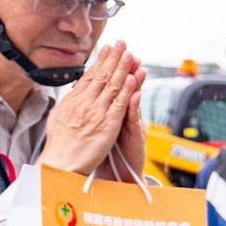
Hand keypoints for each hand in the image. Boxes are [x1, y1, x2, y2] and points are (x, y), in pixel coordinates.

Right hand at [38, 41, 144, 178]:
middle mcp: (83, 104)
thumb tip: (74, 93)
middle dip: (114, 58)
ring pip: (112, 86)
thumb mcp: (58, 118)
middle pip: (101, 76)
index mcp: (72, 101)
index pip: (89, 76)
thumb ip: (70, 104)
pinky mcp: (107, 126)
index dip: (100, 61)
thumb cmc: (59, 146)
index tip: (107, 48)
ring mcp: (96, 114)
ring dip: (123, 68)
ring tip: (130, 54)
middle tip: (122, 43)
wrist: (60, 164)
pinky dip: (127, 90)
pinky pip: (119, 104)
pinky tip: (133, 78)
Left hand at [109, 42, 146, 181]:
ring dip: (136, 82)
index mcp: (114, 112)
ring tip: (137, 66)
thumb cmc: (100, 153)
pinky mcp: (136, 138)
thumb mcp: (99, 129)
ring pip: (133, 101)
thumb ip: (98, 111)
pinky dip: (135, 106)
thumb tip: (89, 93)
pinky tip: (135, 94)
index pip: (115, 86)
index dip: (115, 69)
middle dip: (127, 69)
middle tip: (129, 52)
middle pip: (126, 89)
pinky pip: (135, 120)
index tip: (114, 52)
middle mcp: (125, 116)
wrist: (114, 173)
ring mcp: (132, 126)